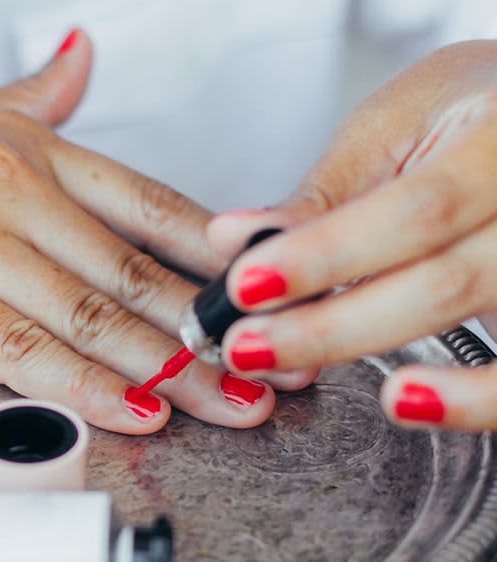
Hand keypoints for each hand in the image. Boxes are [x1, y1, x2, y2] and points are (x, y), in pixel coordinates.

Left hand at [207, 40, 496, 430]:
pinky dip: (472, 402)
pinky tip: (404, 403)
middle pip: (446, 283)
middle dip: (330, 324)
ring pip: (474, 319)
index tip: (245, 284)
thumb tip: (235, 240)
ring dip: (375, 353)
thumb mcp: (392, 127)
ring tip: (288, 362)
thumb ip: (323, 195)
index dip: (327, 255)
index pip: (417, 211)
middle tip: (246, 342)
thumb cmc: (464, 110)